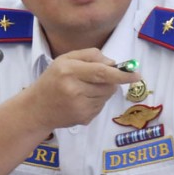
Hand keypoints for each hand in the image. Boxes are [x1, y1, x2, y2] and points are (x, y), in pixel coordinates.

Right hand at [24, 48, 140, 131]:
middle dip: (110, 81)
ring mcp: (79, 107)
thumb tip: (113, 63)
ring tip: (83, 90)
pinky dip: (96, 102)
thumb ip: (90, 55)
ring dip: (102, 91)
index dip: (121, 74)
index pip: (102, 73)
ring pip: (106, 96)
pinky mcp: (83, 119)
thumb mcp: (65, 59)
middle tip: (95, 79)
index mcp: (69, 71)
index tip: (136, 75)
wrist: (36, 108)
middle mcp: (74, 89)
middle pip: (108, 85)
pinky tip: (80, 101)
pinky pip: (101, 107)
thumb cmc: (52, 79)